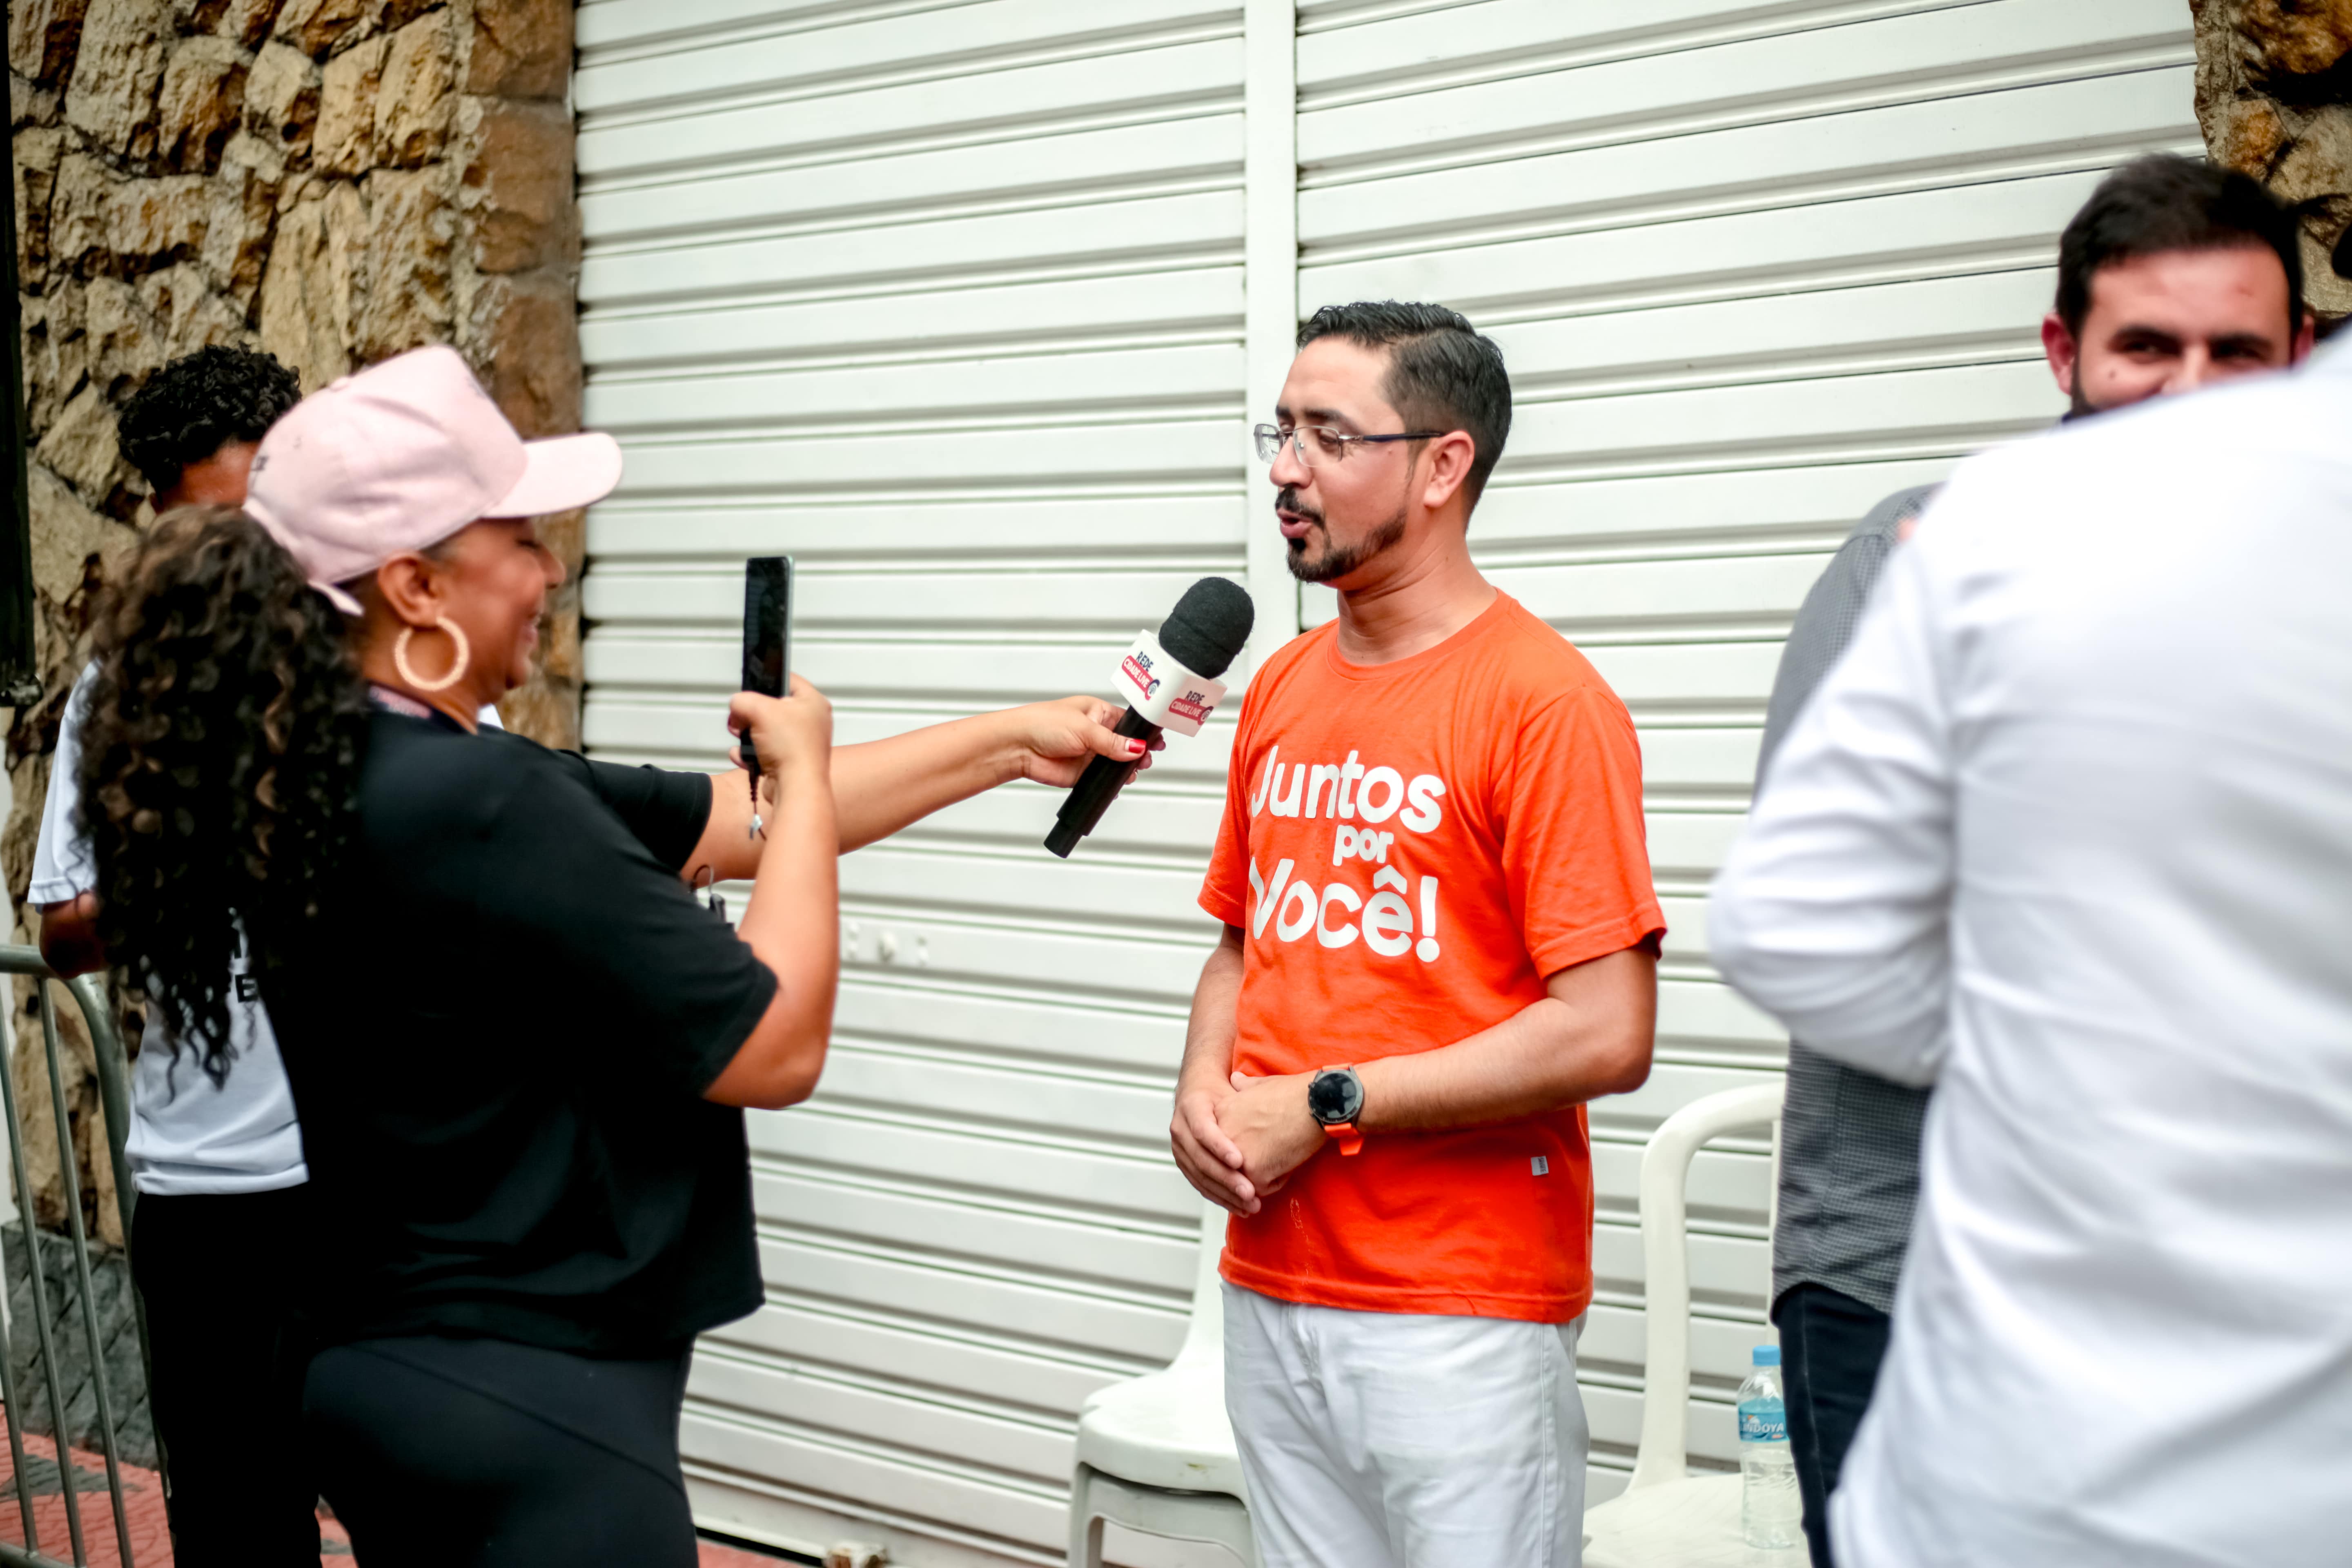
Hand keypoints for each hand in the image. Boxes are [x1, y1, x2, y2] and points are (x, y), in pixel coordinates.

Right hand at [729, 673, 832, 780]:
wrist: (795, 788)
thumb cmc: (791, 747)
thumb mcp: (759, 710)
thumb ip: (743, 700)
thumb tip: (737, 705)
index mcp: (813, 703)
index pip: (789, 680)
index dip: (768, 681)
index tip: (752, 687)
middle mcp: (810, 723)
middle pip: (771, 707)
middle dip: (750, 713)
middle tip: (741, 717)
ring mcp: (799, 744)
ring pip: (764, 730)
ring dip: (747, 735)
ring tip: (740, 736)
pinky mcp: (787, 762)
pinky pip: (762, 752)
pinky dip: (750, 755)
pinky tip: (745, 757)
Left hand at [1006, 696, 1165, 787]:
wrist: (1017, 747)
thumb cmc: (1041, 723)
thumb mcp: (1084, 728)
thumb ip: (1112, 741)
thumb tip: (1136, 746)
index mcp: (1097, 713)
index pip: (1128, 722)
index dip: (1142, 732)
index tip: (1156, 740)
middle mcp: (1095, 733)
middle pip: (1126, 745)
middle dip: (1138, 753)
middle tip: (1144, 759)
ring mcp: (1089, 754)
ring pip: (1116, 764)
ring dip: (1125, 769)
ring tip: (1131, 771)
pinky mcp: (1081, 773)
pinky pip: (1103, 780)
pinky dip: (1111, 784)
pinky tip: (1116, 784)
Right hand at [1172, 1078, 1256, 1214]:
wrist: (1196, 1093)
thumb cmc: (1218, 1091)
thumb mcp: (1229, 1089)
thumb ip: (1243, 1099)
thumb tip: (1268, 1105)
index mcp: (1191, 1107)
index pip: (1203, 1130)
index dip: (1220, 1147)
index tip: (1240, 1161)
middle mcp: (1180, 1129)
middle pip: (1201, 1159)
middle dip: (1225, 1178)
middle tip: (1249, 1192)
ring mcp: (1179, 1149)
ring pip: (1199, 1177)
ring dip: (1224, 1194)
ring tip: (1248, 1205)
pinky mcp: (1184, 1164)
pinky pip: (1200, 1184)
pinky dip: (1219, 1197)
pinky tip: (1238, 1206)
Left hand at [1215, 1071, 1323, 1202]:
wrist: (1315, 1103)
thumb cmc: (1292, 1092)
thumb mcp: (1259, 1084)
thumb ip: (1243, 1087)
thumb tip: (1236, 1078)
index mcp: (1220, 1116)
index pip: (1222, 1143)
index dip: (1243, 1144)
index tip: (1258, 1140)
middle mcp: (1221, 1137)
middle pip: (1229, 1164)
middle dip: (1248, 1164)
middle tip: (1269, 1154)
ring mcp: (1235, 1157)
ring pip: (1244, 1179)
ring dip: (1262, 1174)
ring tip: (1280, 1156)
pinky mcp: (1254, 1173)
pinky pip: (1262, 1189)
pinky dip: (1278, 1180)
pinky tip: (1288, 1160)